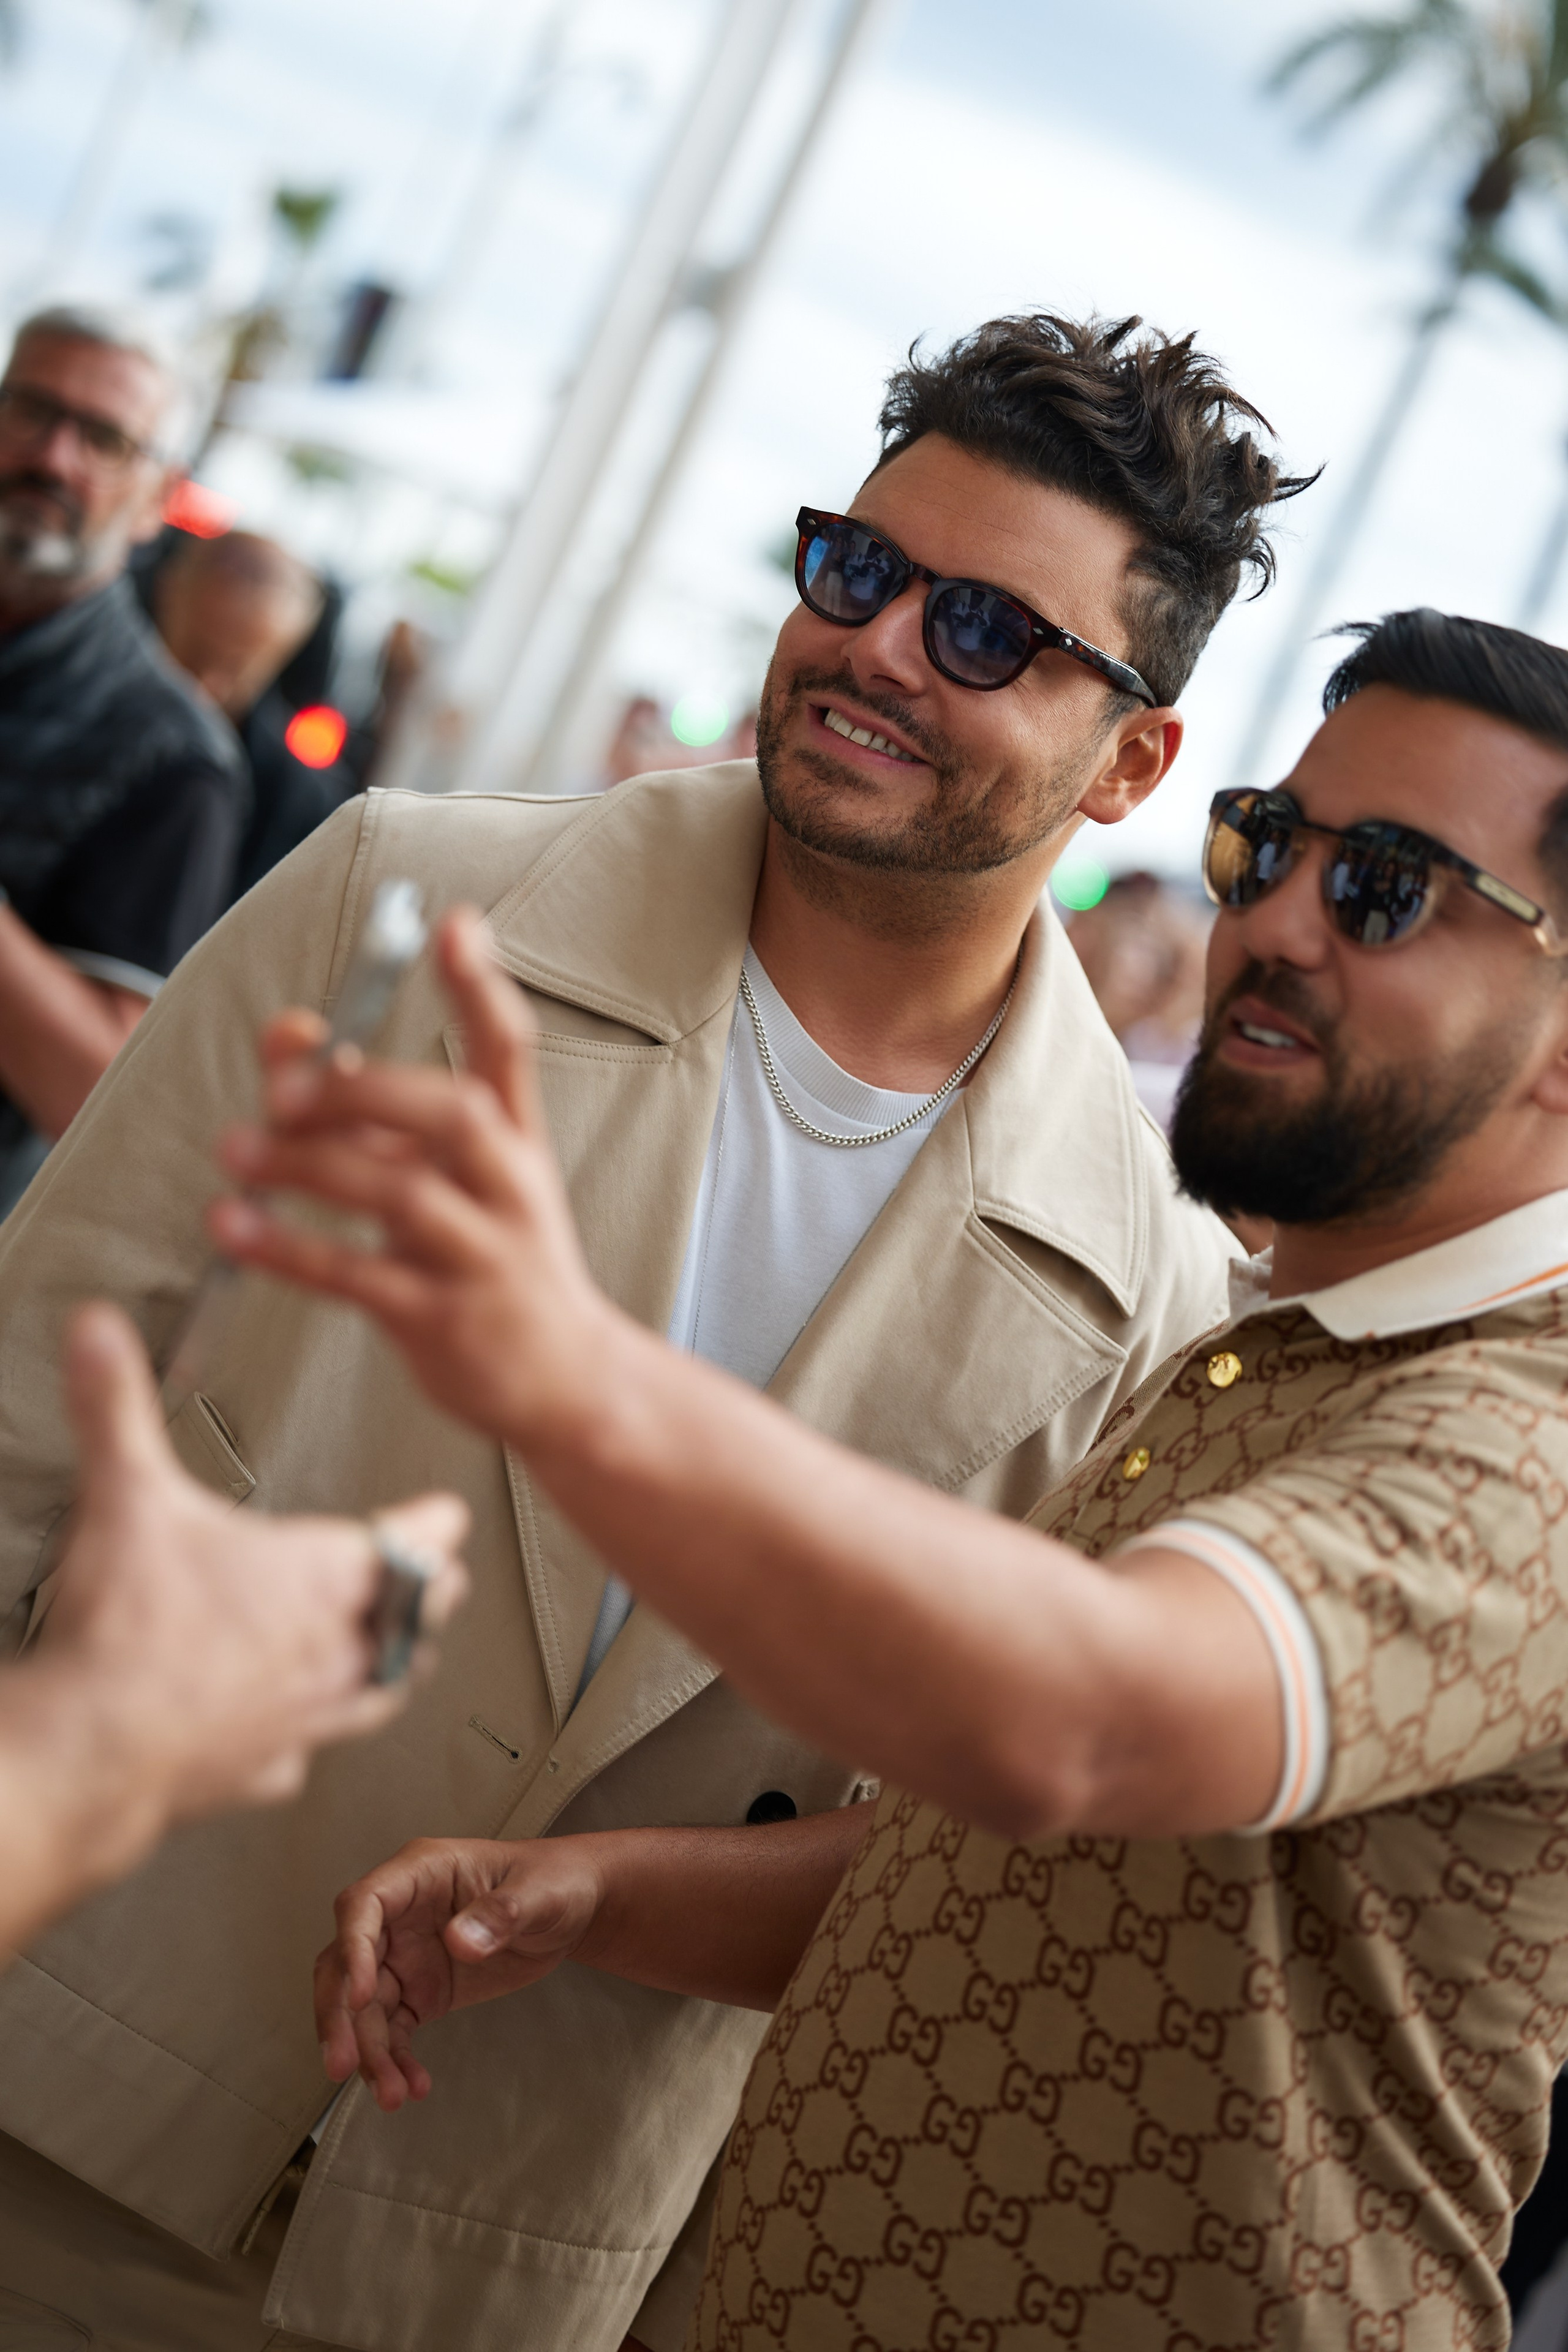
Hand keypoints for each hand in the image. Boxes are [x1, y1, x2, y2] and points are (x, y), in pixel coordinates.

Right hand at [41, 1304, 469, 1870]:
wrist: (95, 1744)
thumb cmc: (130, 1631)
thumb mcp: (127, 1494)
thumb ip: (116, 1407)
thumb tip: (101, 1335)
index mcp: (322, 1575)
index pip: (412, 1539)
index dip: (437, 1522)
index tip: (453, 1515)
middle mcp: (330, 1648)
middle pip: (412, 1617)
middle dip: (428, 1595)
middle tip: (445, 1585)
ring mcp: (303, 1717)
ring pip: (377, 1692)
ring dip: (391, 1668)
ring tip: (400, 1661)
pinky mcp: (261, 1771)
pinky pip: (303, 1755)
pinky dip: (306, 1740)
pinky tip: (295, 1740)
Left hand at [210, 907, 622, 1456]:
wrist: (569, 1381)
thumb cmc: (499, 1264)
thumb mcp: (458, 1182)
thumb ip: (376, 1115)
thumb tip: (291, 1037)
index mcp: (517, 1146)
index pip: (510, 1053)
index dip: (484, 987)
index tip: (454, 924)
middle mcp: (510, 1191)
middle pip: (452, 1115)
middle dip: (364, 1088)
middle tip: (284, 1086)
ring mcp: (484, 1258)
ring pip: (400, 1196)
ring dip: (309, 1168)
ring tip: (235, 1151)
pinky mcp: (447, 1322)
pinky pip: (361, 1278)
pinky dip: (290, 1250)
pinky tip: (233, 1226)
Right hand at [315, 1835, 605, 2110]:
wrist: (571, 1909)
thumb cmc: (552, 1880)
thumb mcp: (539, 1891)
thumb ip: (501, 1913)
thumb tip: (460, 1943)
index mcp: (420, 1873)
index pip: (363, 1905)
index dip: (352, 1948)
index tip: (360, 1995)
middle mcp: (400, 1915)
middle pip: (345, 1963)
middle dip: (339, 2015)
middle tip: (342, 2065)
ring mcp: (405, 1956)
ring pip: (363, 2007)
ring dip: (368, 2051)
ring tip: (392, 2096)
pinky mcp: (420, 1992)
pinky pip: (394, 2030)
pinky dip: (396, 2060)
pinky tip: (412, 2087)